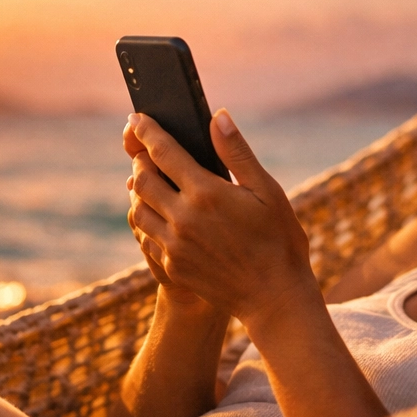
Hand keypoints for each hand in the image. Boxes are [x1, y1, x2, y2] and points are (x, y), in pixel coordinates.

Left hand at [126, 109, 315, 321]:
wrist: (274, 298)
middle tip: (148, 153)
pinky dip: (145, 219)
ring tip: (152, 182)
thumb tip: (217, 117)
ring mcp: (174, 245)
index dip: (146, 131)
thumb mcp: (267, 191)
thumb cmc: (279, 240)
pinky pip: (145, 236)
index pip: (162, 152)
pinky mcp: (171, 267)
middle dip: (141, 160)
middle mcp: (183, 218)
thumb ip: (237, 153)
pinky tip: (159, 215)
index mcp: (206, 193)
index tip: (137, 119)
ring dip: (139, 191)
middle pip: (142, 178)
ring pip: (137, 208)